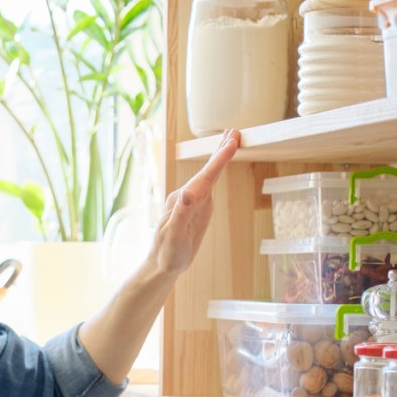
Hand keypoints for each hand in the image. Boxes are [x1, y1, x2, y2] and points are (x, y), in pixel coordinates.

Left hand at [150, 129, 239, 275]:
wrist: (161, 266)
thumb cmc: (167, 254)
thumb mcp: (174, 237)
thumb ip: (180, 215)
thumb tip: (187, 193)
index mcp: (182, 200)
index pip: (204, 177)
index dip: (219, 160)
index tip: (231, 143)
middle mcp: (186, 197)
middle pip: (207, 171)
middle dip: (220, 152)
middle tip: (235, 131)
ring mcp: (192, 202)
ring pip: (209, 176)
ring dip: (219, 157)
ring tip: (230, 140)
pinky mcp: (197, 209)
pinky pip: (209, 186)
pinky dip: (217, 172)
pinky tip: (219, 167)